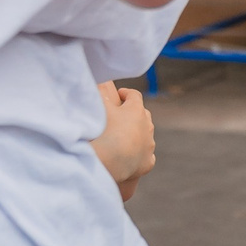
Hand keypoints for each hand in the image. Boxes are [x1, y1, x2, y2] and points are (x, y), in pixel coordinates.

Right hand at [89, 81, 156, 200]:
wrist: (112, 160)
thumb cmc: (104, 130)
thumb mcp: (99, 109)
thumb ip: (99, 96)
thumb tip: (96, 83)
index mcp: (137, 110)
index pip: (134, 95)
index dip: (126, 93)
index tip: (120, 94)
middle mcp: (147, 125)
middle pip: (143, 114)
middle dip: (134, 113)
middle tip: (123, 114)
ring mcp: (149, 144)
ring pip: (147, 135)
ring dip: (138, 133)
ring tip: (126, 136)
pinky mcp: (148, 161)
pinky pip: (147, 156)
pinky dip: (141, 154)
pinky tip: (134, 155)